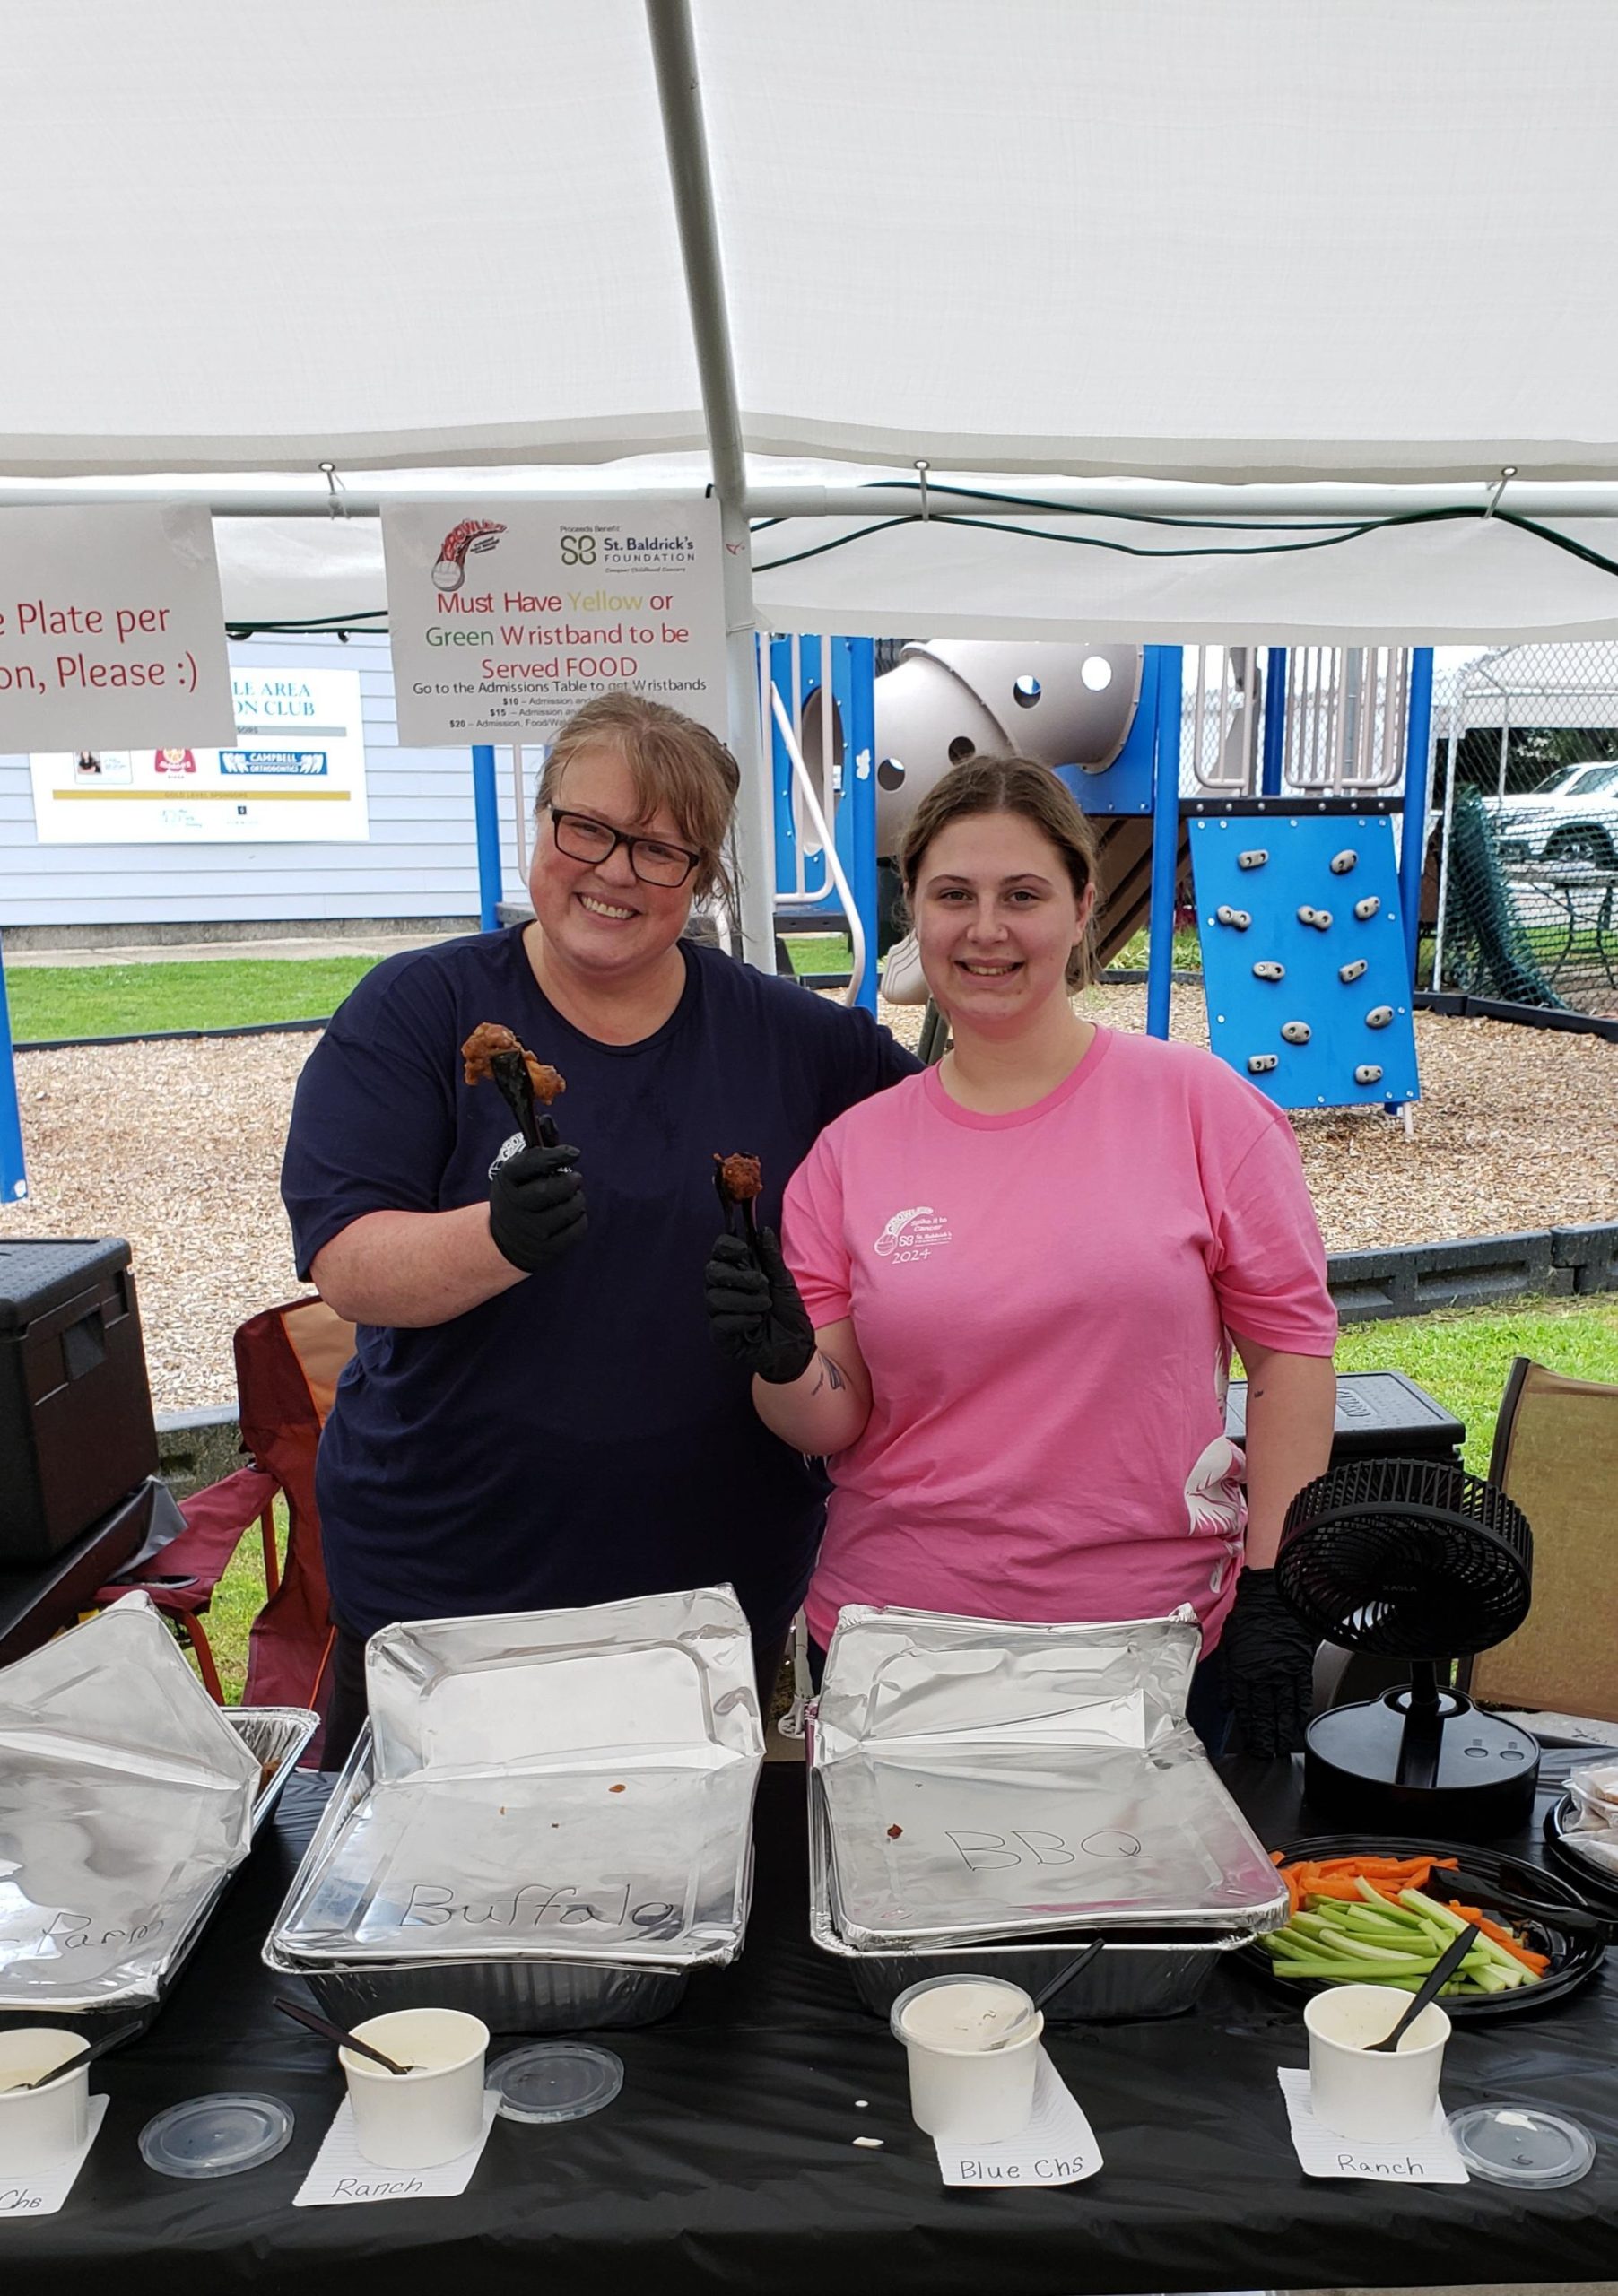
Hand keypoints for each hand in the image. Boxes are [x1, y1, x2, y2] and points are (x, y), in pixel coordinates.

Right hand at [487, 1142, 585, 1272]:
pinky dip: (580, 1219)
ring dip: (577, 1200)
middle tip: (575, 1179)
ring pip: (567, 1210)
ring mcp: (530, 1231)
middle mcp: (514, 1207)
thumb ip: (539, 1145)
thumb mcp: (521, 1171)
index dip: (555, 1155)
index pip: (530, 1163)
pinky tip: (573, 1215)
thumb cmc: (522, 1194)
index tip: (573, 1153)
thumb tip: (546, 1119)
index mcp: (506, 1181)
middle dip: (570, 1182)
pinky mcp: (546, 1249)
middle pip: (550, 1190)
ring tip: (573, 1197)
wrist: (506, 1240)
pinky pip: (576, 1230)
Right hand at [704, 1228, 814, 1384]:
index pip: (718, 1252)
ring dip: (744, 1300)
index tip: (743, 1250)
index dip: (726, 1247)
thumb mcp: (784, 1281)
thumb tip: (763, 1231)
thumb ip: (771, 1257)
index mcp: (736, 1274)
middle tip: (761, 1283)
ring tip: (765, 1305)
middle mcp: (724, 1291)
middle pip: (711, 1272)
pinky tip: (757, 1321)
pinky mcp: (721, 1337)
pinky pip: (720, 1322)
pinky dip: (742, 1319)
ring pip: (715, 1298)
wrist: (797, 1348)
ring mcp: (720, 1314)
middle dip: (737, 1275)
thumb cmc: (788, 1314)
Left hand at [1219, 1568, 1317, 1757]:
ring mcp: (1282, 1670)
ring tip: (1285, 1748)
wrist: (1271, 1595)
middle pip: (1264, 1714)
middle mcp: (1261, 1674)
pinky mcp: (1300, 1664)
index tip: (1252, 1745)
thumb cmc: (1248, 1618)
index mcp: (1240, 1671)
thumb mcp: (1228, 1647)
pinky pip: (1301, 1692)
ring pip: (1283, 1708)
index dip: (1248, 1731)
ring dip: (1284, 1731)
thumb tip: (1227, 1704)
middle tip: (1269, 1756)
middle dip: (1266, 1738)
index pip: (1244, 1709)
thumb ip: (1227, 1679)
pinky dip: (1301, 1710)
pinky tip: (1301, 1723)